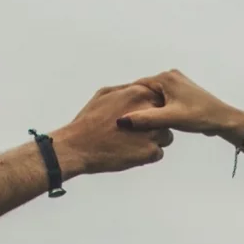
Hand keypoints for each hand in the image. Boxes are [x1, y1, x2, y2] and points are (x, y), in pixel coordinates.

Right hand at [52, 83, 171, 175]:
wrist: (78, 146)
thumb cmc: (89, 120)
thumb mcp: (104, 94)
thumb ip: (126, 90)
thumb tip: (138, 88)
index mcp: (139, 93)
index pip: (159, 99)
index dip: (151, 110)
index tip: (140, 118)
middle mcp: (149, 110)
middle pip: (165, 117)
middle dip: (154, 125)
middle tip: (136, 133)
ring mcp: (152, 131)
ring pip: (165, 136)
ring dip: (153, 141)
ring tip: (132, 143)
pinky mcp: (150, 151)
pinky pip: (158, 153)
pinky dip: (147, 155)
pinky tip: (130, 152)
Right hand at [119, 70, 243, 156]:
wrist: (223, 119)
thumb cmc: (200, 116)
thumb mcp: (170, 119)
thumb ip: (146, 119)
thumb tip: (122, 121)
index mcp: (166, 78)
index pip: (137, 86)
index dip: (127, 100)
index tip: (115, 114)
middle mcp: (170, 76)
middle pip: (144, 91)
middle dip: (137, 105)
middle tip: (123, 122)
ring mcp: (176, 84)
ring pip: (153, 97)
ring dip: (146, 109)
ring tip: (136, 124)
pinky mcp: (180, 93)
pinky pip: (161, 100)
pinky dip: (156, 110)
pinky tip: (152, 123)